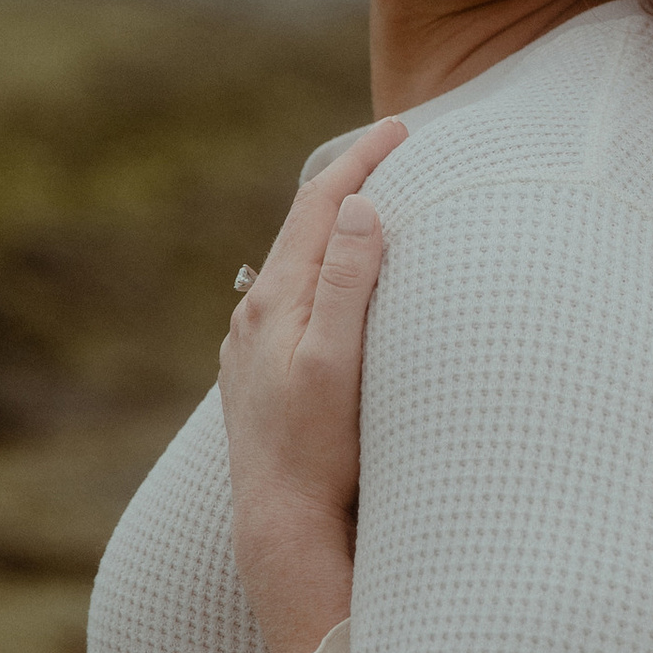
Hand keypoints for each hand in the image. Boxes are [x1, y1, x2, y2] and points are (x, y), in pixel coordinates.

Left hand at [220, 118, 404, 652]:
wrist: (279, 524)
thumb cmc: (319, 450)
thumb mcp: (338, 362)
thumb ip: (346, 282)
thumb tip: (357, 207)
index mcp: (277, 300)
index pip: (321, 205)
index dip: (361, 160)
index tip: (401, 128)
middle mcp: (255, 314)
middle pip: (302, 225)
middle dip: (347, 181)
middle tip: (391, 148)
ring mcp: (252, 346)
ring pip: (295, 263)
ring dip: (331, 227)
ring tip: (370, 205)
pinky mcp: (258, 375)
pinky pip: (291, 300)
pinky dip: (320, 271)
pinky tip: (334, 286)